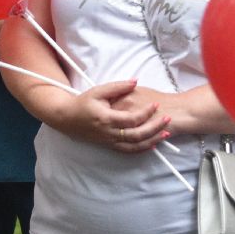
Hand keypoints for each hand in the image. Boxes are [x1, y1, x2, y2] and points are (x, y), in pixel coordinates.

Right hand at [46, 79, 170, 153]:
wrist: (66, 118)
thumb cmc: (82, 102)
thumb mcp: (98, 91)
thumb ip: (118, 86)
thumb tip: (136, 82)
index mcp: (106, 118)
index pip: (132, 119)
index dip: (146, 113)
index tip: (156, 104)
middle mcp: (109, 133)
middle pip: (137, 135)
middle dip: (155, 128)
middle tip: (168, 119)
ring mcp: (109, 141)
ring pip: (135, 146)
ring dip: (152, 140)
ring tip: (166, 134)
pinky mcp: (109, 145)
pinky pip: (128, 151)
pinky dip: (142, 149)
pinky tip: (153, 144)